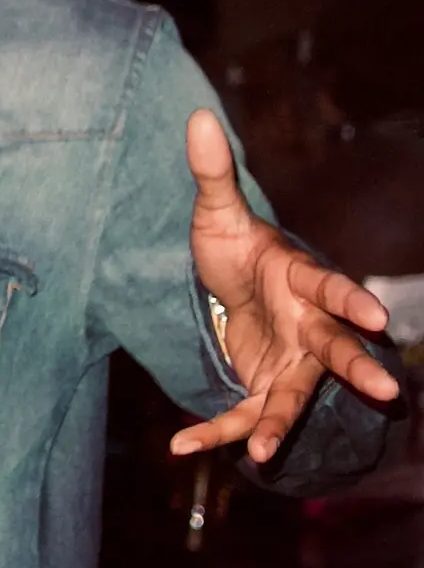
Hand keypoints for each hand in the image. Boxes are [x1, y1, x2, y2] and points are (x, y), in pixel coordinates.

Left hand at [171, 110, 402, 461]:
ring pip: (294, 396)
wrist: (232, 294)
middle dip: (357, 367)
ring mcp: (289, 363)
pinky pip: (239, 415)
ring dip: (280, 422)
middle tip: (386, 390)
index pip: (331, 289)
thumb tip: (197, 115)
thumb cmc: (238, 252)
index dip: (352, 301)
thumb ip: (212, 173)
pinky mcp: (263, 389)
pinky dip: (214, 432)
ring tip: (264, 452)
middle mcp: (306, 327)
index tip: (376, 315)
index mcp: (301, 281)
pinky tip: (183, 449)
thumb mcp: (217, 214)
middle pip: (335, 349)